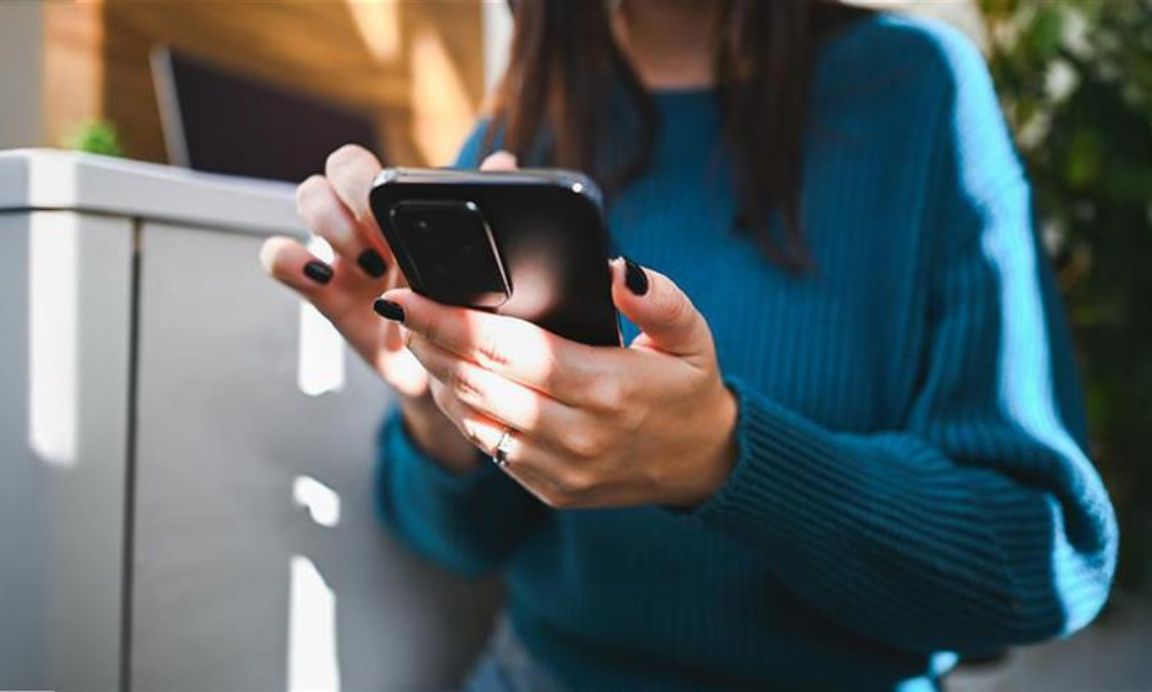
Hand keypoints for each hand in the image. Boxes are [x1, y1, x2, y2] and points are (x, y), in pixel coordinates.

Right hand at [259, 145, 519, 469]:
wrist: (441, 367)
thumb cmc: (454, 307)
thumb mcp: (467, 264)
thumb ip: (474, 212)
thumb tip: (502, 161)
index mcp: (397, 209)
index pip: (363, 165)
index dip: (371, 184)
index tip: (399, 222)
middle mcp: (364, 220)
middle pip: (335, 170)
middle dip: (354, 197)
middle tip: (382, 239)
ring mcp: (338, 251)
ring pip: (308, 197)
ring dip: (333, 225)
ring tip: (369, 266)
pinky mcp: (319, 288)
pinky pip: (278, 256)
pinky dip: (289, 258)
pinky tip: (321, 276)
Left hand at [379, 257, 738, 508]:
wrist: (703, 464)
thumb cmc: (688, 387)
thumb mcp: (693, 334)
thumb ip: (660, 298)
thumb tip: (617, 268)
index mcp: (607, 388)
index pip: (510, 351)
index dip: (453, 322)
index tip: (411, 295)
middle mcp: (577, 434)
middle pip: (479, 383)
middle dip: (431, 342)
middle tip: (402, 306)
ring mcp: (559, 469)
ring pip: (474, 417)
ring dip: (438, 376)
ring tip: (418, 336)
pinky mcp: (549, 489)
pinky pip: (488, 447)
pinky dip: (461, 410)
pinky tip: (449, 378)